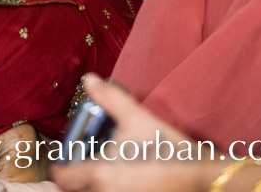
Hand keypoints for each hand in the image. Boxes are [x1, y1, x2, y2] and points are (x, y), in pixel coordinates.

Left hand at [50, 74, 219, 191]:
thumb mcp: (137, 118)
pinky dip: (108, 191)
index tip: (63, 161)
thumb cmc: (167, 147)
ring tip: (103, 172)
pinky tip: (121, 182)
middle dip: (76, 180)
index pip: (63, 179)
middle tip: (81, 165)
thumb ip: (109, 98)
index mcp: (100, 174)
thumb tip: (89, 79)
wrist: (201, 178)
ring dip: (92, 187)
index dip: (59, 169)